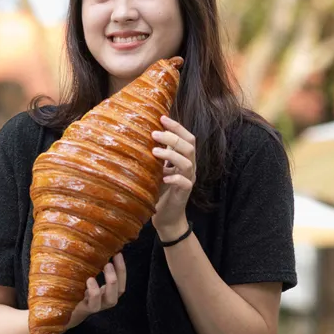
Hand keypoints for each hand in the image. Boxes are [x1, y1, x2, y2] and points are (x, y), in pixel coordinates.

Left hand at [65, 253, 125, 330]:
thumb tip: (93, 247)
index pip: (120, 281)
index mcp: (105, 292)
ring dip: (111, 283)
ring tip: (105, 267)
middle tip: (110, 261)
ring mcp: (95, 306)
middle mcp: (103, 300)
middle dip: (119, 274)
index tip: (118, 253)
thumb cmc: (71, 291)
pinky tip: (90, 280)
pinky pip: (93, 304)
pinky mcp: (85, 309)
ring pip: (110, 300)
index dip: (121, 268)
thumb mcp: (82, 279)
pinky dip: (94, 291)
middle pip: (119, 291)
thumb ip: (89, 268)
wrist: (59, 313)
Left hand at [151, 115, 196, 241]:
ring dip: (171, 155)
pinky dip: (174, 178)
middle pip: (189, 146)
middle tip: (154, 134)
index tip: (162, 117)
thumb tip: (143, 134)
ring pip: (187, 162)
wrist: (166, 216)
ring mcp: (189, 179)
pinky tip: (163, 177)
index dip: (177, 127)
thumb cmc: (160, 190)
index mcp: (185, 158)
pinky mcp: (185, 193)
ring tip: (154, 152)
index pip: (187, 137)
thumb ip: (157, 153)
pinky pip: (184, 183)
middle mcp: (190, 166)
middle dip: (173, 137)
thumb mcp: (157, 168)